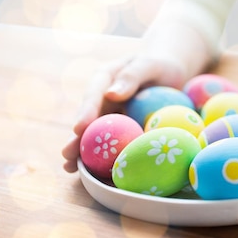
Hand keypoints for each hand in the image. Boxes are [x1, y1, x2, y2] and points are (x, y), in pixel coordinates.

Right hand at [61, 56, 185, 172]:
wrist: (171, 73)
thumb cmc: (160, 65)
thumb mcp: (149, 64)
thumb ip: (132, 75)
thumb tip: (112, 93)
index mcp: (106, 78)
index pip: (94, 94)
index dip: (86, 111)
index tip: (80, 127)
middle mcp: (103, 98)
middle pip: (88, 119)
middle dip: (76, 138)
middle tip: (67, 155)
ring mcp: (111, 115)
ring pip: (95, 135)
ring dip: (83, 151)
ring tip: (71, 168)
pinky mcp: (121, 129)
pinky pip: (113, 143)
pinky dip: (105, 157)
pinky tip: (99, 174)